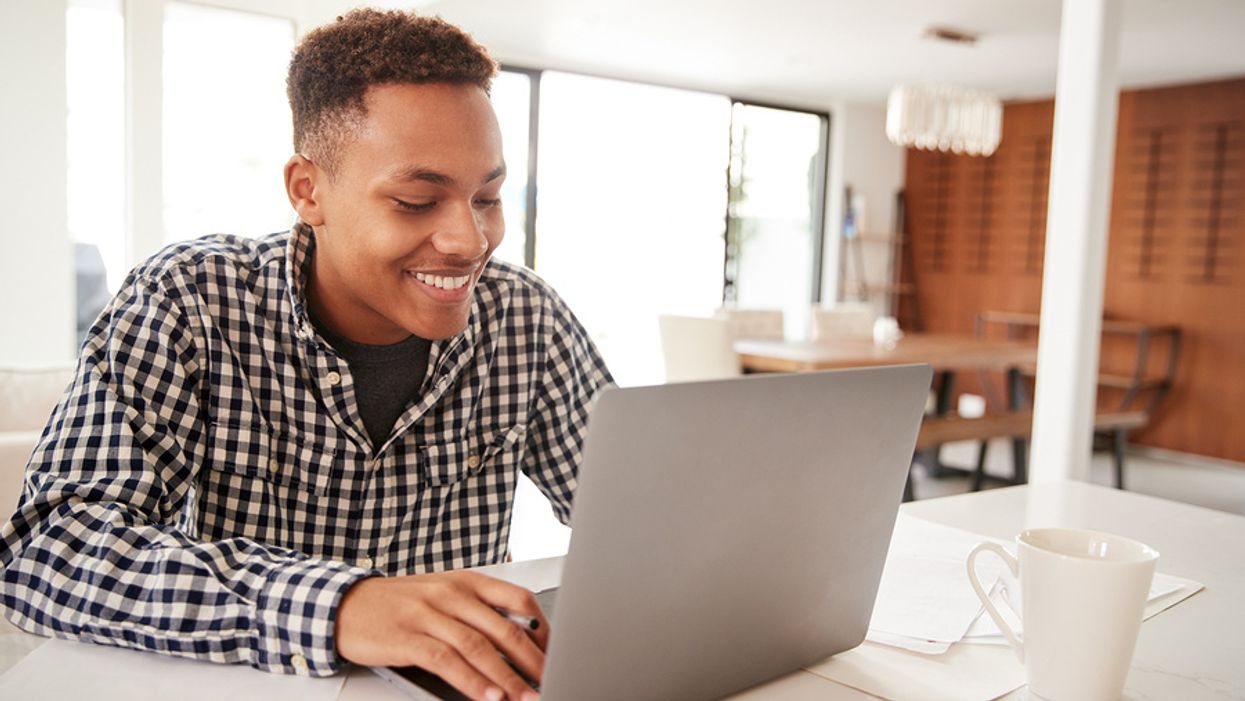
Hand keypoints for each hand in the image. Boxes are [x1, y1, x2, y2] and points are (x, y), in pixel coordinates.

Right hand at [335, 571, 548, 700]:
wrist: (346, 604)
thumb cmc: (400, 603)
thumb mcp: (444, 597)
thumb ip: (478, 613)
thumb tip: (519, 642)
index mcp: (467, 582)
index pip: (519, 599)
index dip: (543, 629)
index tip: (558, 653)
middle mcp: (452, 594)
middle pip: (504, 628)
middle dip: (533, 660)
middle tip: (551, 680)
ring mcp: (429, 615)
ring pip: (479, 647)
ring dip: (507, 677)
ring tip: (526, 697)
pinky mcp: (407, 638)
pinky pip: (447, 661)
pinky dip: (471, 681)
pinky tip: (488, 696)